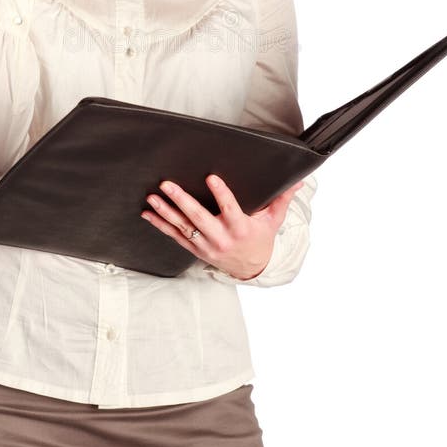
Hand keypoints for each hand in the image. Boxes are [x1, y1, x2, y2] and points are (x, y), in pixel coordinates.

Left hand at [141, 174, 304, 280]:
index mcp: (241, 229)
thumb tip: (298, 181)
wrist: (251, 268)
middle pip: (199, 217)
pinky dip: (160, 225)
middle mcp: (221, 238)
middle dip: (182, 200)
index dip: (221, 194)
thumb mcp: (273, 221)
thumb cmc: (261, 239)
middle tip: (167, 185)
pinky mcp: (195, 248)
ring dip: (166, 212)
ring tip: (152, 197)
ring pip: (183, 227)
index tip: (211, 177)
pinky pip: (175, 236)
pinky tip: (148, 213)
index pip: (230, 209)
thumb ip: (282, 199)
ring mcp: (206, 245)